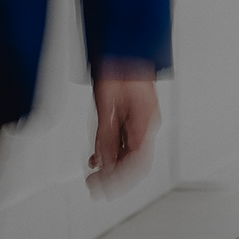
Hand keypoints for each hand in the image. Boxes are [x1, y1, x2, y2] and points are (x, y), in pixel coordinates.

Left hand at [88, 61, 159, 188]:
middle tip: (95, 188)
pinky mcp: (130, 117)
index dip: (121, 180)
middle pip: (133, 162)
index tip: (104, 189)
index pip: (137, 162)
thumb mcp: (107, 103)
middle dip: (114, 179)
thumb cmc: (120, 67)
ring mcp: (138, 121)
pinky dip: (109, 154)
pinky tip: (96, 160)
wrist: (125, 49)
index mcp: (145, 122)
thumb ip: (106, 133)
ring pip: (127, 154)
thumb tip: (102, 160)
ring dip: (110, 168)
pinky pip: (122, 142)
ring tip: (93, 179)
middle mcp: (144, 125)